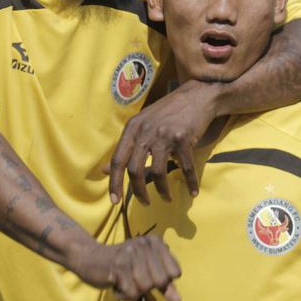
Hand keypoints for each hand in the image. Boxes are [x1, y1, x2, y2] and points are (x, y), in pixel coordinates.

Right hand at [69, 236, 181, 300]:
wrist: (90, 257)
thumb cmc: (122, 264)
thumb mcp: (145, 268)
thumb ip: (163, 283)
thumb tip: (178, 300)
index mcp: (155, 242)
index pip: (175, 272)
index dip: (163, 280)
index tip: (148, 274)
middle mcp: (144, 245)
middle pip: (161, 281)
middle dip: (148, 286)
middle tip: (134, 278)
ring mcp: (131, 255)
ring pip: (146, 287)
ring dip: (134, 290)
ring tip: (125, 281)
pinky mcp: (118, 267)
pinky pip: (132, 293)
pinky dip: (124, 295)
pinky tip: (117, 286)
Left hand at [106, 80, 217, 204]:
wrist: (197, 96)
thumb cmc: (168, 113)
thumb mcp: (142, 126)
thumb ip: (125, 148)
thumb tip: (103, 170)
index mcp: (132, 129)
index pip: (117, 160)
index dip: (114, 182)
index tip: (115, 201)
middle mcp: (145, 131)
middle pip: (135, 169)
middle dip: (139, 192)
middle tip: (145, 203)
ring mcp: (164, 134)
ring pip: (157, 171)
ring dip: (162, 190)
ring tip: (166, 199)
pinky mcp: (183, 138)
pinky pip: (185, 167)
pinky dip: (190, 182)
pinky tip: (193, 191)